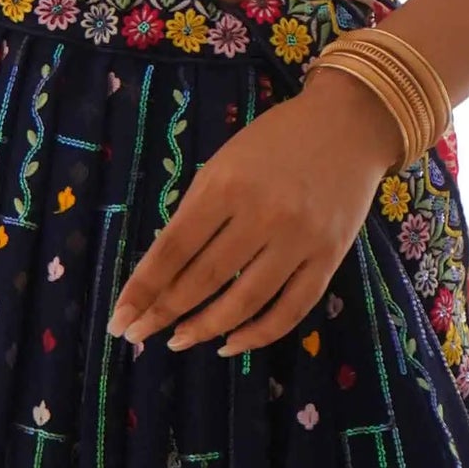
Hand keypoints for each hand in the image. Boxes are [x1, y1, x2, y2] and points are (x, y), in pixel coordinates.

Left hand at [105, 65, 404, 358]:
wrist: (348, 124)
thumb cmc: (275, 141)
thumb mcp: (224, 163)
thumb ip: (197, 213)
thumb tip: (164, 272)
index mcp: (226, 185)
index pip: (173, 249)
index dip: (143, 289)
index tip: (120, 319)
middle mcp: (262, 215)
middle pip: (204, 279)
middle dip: (164, 313)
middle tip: (137, 336)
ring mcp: (300, 240)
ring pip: (244, 302)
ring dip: (205, 328)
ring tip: (178, 341)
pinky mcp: (329, 258)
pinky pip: (291, 309)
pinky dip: (258, 334)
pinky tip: (230, 343)